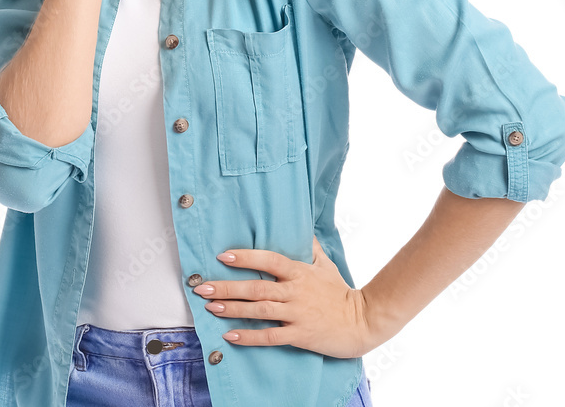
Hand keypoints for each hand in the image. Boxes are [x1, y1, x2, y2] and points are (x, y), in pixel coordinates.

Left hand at [192, 235, 378, 358]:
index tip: (223, 255)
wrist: (362, 322)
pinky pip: (270, 337)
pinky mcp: (299, 335)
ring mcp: (296, 314)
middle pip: (256, 288)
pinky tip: (230, 336)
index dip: (246, 257)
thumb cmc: (341, 292)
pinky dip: (249, 337)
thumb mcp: (326, 264)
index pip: (269, 260)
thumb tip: (301, 228)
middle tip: (202, 286)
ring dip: (232, 309)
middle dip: (227, 287)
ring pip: (259, 311)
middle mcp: (295, 292)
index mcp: (300, 272)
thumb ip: (310, 247)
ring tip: (210, 306)